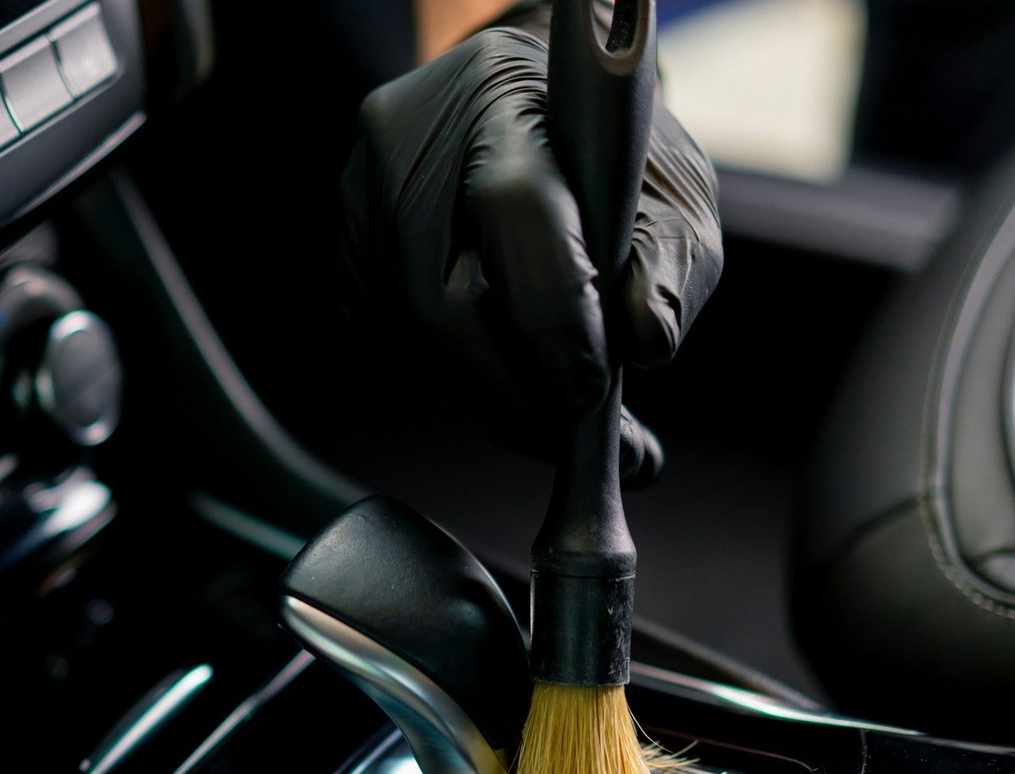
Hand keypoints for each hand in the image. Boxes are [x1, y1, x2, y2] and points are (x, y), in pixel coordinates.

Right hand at [339, 13, 722, 428]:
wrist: (530, 110)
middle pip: (437, 299)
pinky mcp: (344, 244)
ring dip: (479, 399)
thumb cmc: (606, 155)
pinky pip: (384, 339)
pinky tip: (499, 382)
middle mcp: (409, 139)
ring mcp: (360, 195)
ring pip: (406, 336)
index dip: (551, 318)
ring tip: (547, 420)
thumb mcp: (670, 193)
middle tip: (567, 435)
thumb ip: (670, 268)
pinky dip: (446, 379)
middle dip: (508, 392)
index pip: (514, 210)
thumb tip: (646, 346)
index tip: (592, 392)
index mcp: (502, 97)